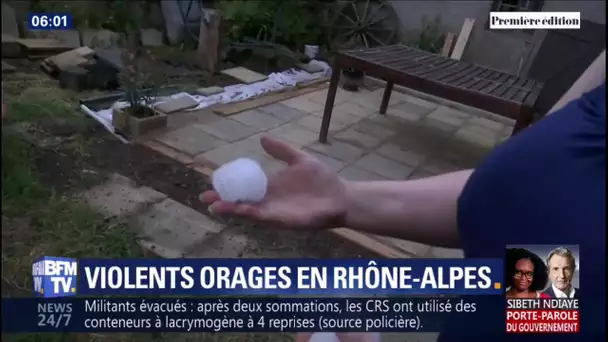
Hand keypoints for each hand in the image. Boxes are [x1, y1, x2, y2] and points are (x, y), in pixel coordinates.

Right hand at [200, 136, 348, 228]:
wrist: (341, 196)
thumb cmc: (322, 180)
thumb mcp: (299, 159)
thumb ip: (281, 150)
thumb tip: (262, 138)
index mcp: (271, 186)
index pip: (244, 187)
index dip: (228, 186)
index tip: (211, 182)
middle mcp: (269, 200)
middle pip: (241, 201)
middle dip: (223, 201)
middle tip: (204, 198)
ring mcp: (275, 211)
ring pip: (248, 211)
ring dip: (231, 209)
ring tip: (214, 206)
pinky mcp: (283, 220)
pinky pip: (263, 217)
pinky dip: (250, 213)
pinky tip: (238, 209)